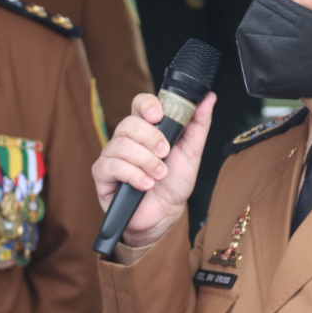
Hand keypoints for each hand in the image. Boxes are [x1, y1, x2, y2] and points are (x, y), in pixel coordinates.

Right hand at [92, 91, 215, 246]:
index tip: (159, 115)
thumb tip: (209, 98)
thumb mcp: (192, 152)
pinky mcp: (102, 173)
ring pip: (121, 145)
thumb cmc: (174, 182)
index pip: (139, 103)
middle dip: (152, 139)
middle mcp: (126, 138)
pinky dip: (134, 175)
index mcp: (145, 128)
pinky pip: (112, 166)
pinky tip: (146, 184)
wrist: (165, 214)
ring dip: (146, 161)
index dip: (147, 105)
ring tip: (160, 174)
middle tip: (166, 154)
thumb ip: (198, 124)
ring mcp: (112, 155)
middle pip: (129, 124)